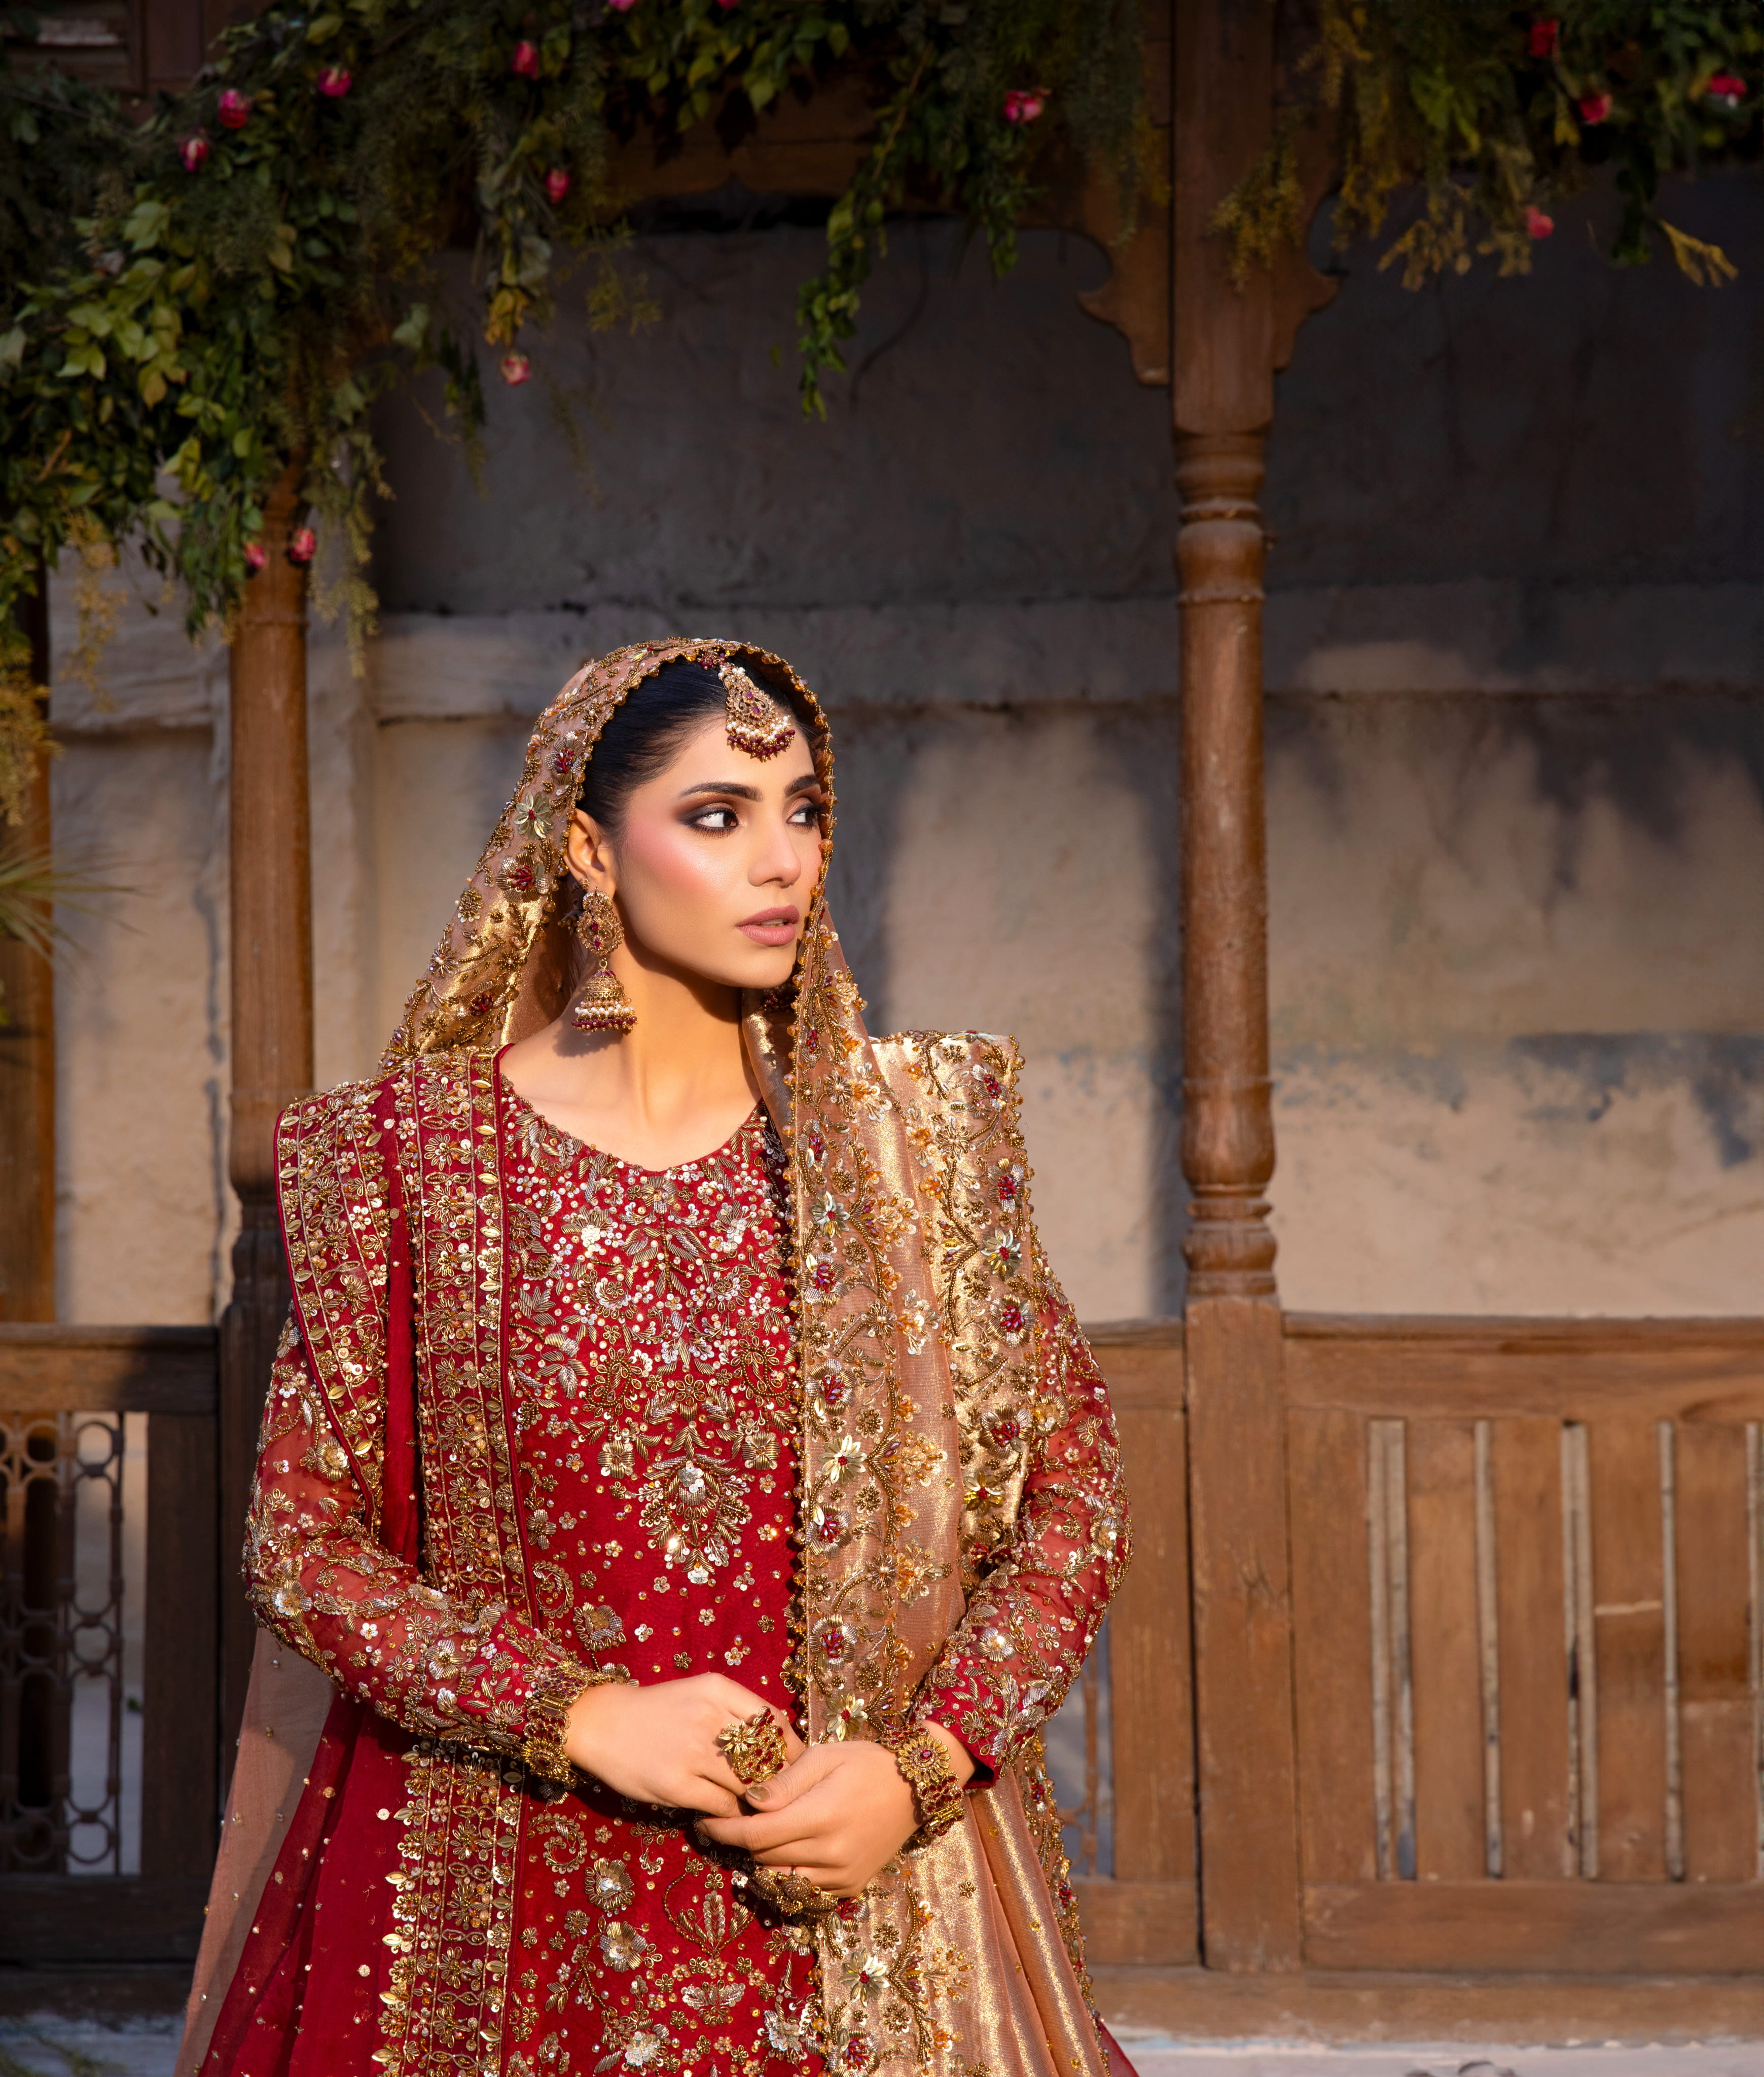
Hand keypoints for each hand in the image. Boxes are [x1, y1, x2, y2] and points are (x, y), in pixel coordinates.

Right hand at [564, 1676, 801, 1815]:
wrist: (602, 1723)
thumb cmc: (658, 1710)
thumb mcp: (700, 1694)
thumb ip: (737, 1710)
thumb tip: (781, 1740)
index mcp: (718, 1689)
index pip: (774, 1721)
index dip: (791, 1748)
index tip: (794, 1765)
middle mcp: (710, 1717)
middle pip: (765, 1756)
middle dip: (775, 1779)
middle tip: (776, 1792)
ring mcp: (693, 1752)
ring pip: (747, 1784)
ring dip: (753, 1800)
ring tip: (750, 1806)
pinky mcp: (676, 1784)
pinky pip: (722, 1805)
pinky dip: (728, 1813)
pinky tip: (722, 1812)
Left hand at [696, 1723, 973, 1896]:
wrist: (915, 1788)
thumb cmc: (866, 1762)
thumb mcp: (825, 1757)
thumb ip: (786, 1781)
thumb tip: (750, 1801)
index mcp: (821, 1817)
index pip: (757, 1835)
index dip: (725, 1831)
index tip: (703, 1821)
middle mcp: (830, 1854)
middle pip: (764, 1858)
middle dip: (738, 1842)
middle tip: (723, 1822)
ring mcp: (841, 1876)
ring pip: (781, 1879)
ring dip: (760, 1861)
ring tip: (752, 1837)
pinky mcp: (849, 1887)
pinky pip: (804, 1889)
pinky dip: (786, 1874)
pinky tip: (782, 1852)